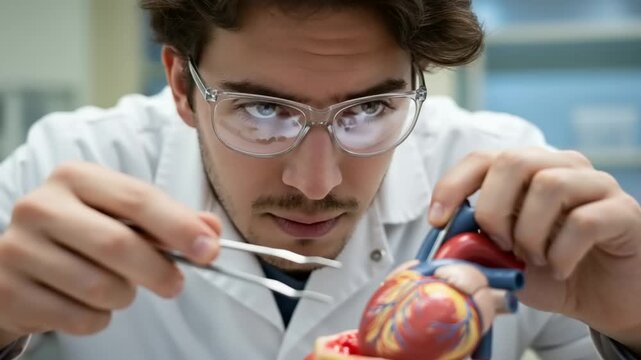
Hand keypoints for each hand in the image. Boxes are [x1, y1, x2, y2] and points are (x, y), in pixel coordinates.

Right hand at [0, 162, 220, 345]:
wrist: (17, 265)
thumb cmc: (81, 235)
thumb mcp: (121, 215)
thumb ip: (168, 220)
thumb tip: (211, 232)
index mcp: (75, 177)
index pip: (137, 199)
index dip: (179, 226)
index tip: (210, 249)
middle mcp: (41, 206)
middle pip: (118, 244)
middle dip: (158, 270)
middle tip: (175, 284)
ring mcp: (19, 249)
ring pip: (100, 287)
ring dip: (124, 296)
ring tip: (117, 287)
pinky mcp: (9, 292)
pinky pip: (79, 317)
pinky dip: (98, 318)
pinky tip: (88, 303)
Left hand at [428, 148, 640, 351]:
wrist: (604, 299)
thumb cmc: (549, 272)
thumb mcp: (502, 260)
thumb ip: (476, 245)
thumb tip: (444, 240)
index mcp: (527, 172)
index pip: (482, 159)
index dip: (453, 185)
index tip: (437, 220)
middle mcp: (561, 167)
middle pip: (514, 161)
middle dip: (493, 210)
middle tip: (500, 245)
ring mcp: (596, 185)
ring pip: (550, 185)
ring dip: (530, 233)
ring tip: (534, 259)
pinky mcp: (624, 211)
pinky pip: (585, 221)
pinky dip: (561, 253)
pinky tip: (559, 269)